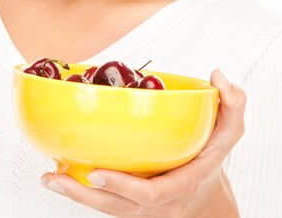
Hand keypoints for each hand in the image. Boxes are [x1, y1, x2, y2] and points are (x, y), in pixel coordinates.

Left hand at [41, 69, 245, 216]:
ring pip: (106, 208)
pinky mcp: (129, 205)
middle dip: (85, 196)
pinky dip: (81, 191)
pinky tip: (59, 173)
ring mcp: (141, 208)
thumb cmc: (212, 157)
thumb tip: (218, 76)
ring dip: (76, 195)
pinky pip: (103, 202)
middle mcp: (158, 203)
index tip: (95, 172)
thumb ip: (232, 103)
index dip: (123, 187)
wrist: (208, 195)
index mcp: (181, 184)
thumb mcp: (230, 130)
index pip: (151, 193)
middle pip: (119, 207)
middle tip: (56, 176)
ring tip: (49, 177)